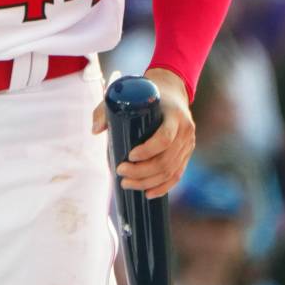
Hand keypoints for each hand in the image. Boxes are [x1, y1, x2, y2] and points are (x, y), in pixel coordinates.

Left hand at [91, 68, 195, 197]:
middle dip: (142, 172)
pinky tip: (148, 193)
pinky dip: (163, 187)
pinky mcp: (187, 154)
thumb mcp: (128, 95)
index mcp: (174, 115)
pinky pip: (177, 174)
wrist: (172, 91)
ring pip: (171, 171)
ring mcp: (188, 144)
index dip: (148, 151)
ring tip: (127, 184)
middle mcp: (185, 131)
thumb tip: (96, 131)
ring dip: (148, 182)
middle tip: (121, 172)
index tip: (129, 156)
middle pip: (166, 160)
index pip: (164, 138)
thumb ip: (107, 109)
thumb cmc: (146, 94)